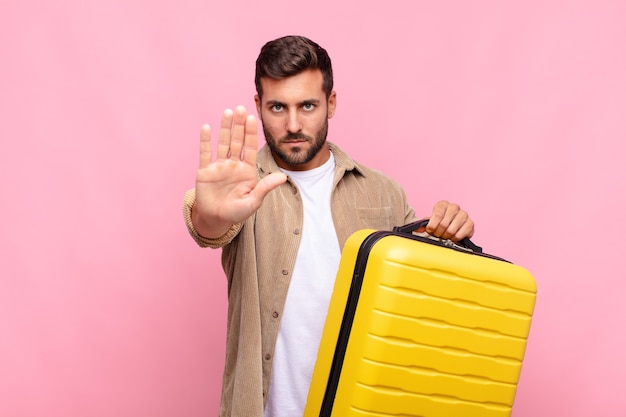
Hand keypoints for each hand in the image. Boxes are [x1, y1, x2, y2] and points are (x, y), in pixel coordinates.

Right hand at [192, 106, 286, 237]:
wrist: (216, 220)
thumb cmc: (236, 212)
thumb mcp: (253, 201)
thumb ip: (265, 188)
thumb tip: (283, 177)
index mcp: (246, 170)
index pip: (250, 147)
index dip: (251, 133)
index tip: (254, 118)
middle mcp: (233, 164)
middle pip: (237, 141)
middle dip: (239, 125)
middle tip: (242, 108)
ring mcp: (218, 166)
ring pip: (222, 143)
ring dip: (225, 128)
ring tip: (228, 112)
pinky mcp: (204, 171)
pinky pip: (205, 153)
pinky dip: (206, 141)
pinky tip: (207, 127)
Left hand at [424, 200, 473, 241]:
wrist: (451, 227)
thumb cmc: (439, 223)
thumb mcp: (430, 222)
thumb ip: (423, 225)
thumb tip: (418, 229)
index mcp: (443, 204)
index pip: (438, 214)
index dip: (432, 225)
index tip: (430, 230)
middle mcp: (454, 207)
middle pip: (444, 224)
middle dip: (438, 232)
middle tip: (437, 234)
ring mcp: (464, 215)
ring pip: (452, 230)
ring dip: (446, 236)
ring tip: (444, 236)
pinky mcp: (470, 224)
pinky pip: (460, 234)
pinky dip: (454, 239)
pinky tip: (452, 237)